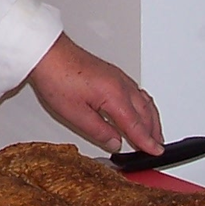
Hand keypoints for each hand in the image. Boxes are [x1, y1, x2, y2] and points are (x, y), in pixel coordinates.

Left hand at [26, 32, 163, 155]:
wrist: (48, 53)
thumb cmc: (57, 77)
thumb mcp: (75, 113)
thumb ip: (98, 131)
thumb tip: (115, 143)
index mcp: (115, 96)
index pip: (136, 125)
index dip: (147, 141)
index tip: (155, 152)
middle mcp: (121, 84)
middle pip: (145, 112)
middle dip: (153, 132)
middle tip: (156, 147)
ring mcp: (118, 77)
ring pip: (144, 101)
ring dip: (151, 118)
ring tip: (154, 133)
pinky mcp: (112, 73)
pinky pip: (137, 92)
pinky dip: (144, 105)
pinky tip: (141, 110)